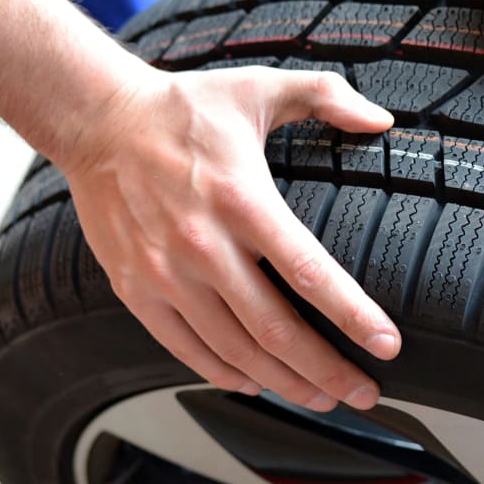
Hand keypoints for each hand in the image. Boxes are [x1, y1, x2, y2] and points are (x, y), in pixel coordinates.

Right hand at [62, 64, 400, 411]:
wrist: (97, 121)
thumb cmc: (182, 108)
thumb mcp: (259, 87)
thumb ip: (325, 96)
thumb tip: (382, 119)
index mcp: (241, 198)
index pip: (309, 272)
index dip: (353, 316)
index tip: (386, 345)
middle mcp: (203, 244)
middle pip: (276, 329)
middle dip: (327, 371)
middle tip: (363, 393)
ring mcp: (165, 273)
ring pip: (234, 350)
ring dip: (284, 382)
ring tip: (321, 397)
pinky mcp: (135, 289)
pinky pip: (186, 349)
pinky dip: (225, 374)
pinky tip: (257, 383)